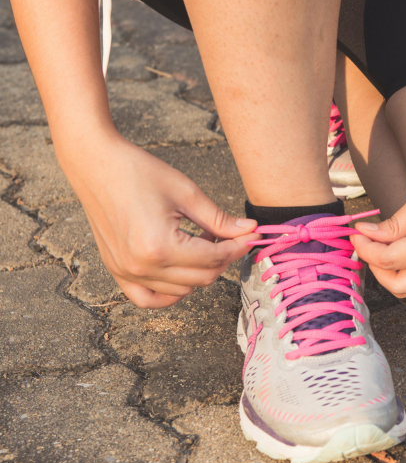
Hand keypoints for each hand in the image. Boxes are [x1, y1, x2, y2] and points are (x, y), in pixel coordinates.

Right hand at [61, 131, 256, 307]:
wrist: (96, 165)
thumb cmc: (139, 172)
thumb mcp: (187, 193)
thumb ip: (220, 219)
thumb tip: (250, 231)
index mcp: (160, 247)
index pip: (214, 258)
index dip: (238, 247)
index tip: (252, 235)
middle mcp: (141, 267)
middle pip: (202, 278)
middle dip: (224, 258)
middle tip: (229, 235)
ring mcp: (126, 272)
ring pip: (181, 290)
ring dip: (200, 271)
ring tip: (201, 241)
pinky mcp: (116, 271)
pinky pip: (148, 298)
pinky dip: (170, 292)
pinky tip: (182, 271)